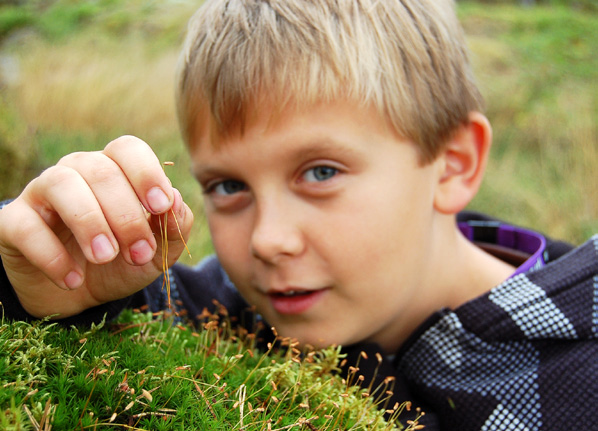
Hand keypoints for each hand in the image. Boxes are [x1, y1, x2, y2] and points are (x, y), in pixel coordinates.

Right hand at [0, 136, 193, 318]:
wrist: (79, 296)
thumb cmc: (120, 263)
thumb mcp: (156, 252)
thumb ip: (174, 228)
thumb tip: (176, 201)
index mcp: (115, 170)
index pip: (128, 148)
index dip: (146, 173)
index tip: (160, 206)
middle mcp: (77, 172)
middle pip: (101, 170)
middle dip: (126, 215)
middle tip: (138, 253)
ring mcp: (41, 193)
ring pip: (61, 183)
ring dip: (89, 222)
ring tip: (104, 258)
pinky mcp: (13, 222)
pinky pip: (26, 226)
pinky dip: (52, 255)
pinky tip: (73, 279)